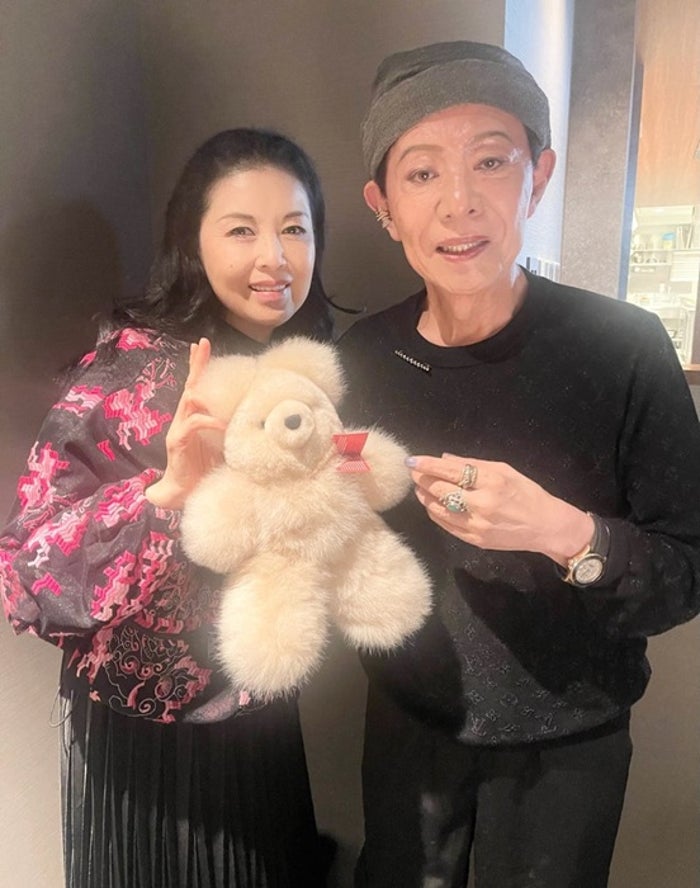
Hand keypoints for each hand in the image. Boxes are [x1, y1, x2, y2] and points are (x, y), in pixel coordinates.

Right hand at [146, 338, 226, 509]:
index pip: (199, 388)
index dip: (201, 367)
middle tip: (202, 344)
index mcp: (195, 418)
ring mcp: (179, 429)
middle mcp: (184, 419)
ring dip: (201, 387)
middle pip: (191, 386)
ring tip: (211, 374)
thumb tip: (258, 420)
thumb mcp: (223, 446)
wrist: (183, 494)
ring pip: (188, 400)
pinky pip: (193, 424)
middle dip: (197, 364)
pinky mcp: (177, 442)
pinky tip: (220, 422)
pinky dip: (208, 420)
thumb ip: (232, 431)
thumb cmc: (204, 470)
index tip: (203, 346)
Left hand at [408, 453, 592, 565]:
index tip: (411, 460)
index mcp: (492, 481)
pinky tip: (432, 505)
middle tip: (414, 473)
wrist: (545, 526)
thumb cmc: (527, 493)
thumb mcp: (505, 470)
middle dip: (422, 480)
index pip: (451, 471)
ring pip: (438, 509)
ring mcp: (477, 525)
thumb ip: (473, 463)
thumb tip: (444, 458)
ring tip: (420, 488)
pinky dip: (435, 513)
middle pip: (440, 490)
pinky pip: (446, 525)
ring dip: (425, 497)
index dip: (428, 465)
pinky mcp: (474, 540)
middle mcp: (482, 503)